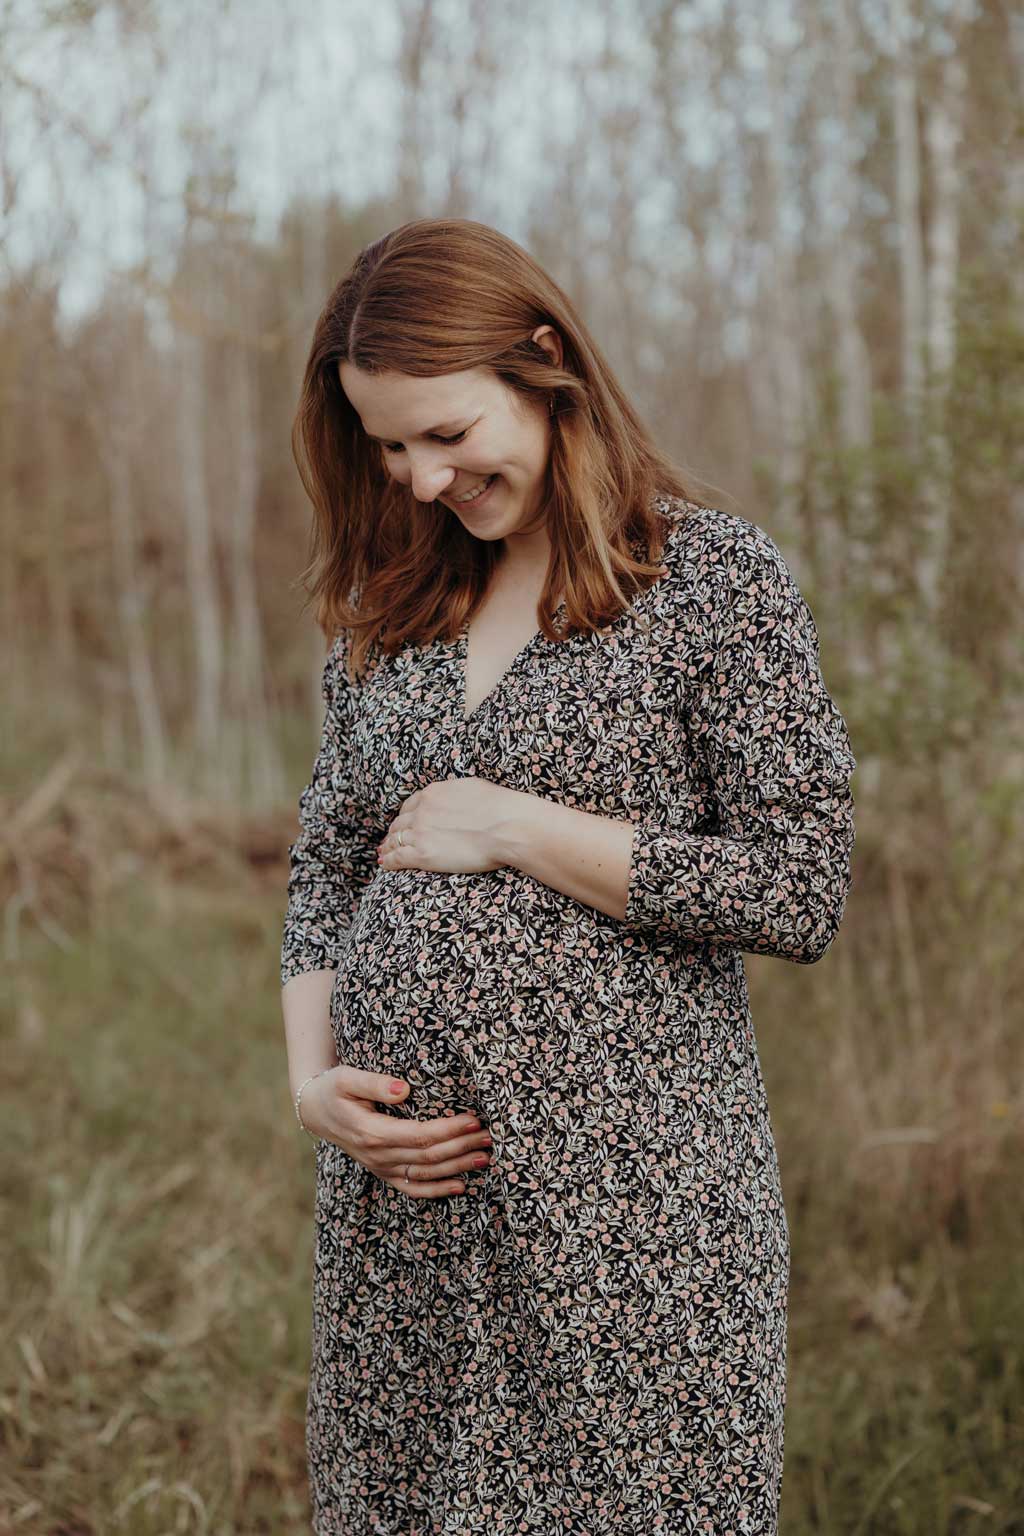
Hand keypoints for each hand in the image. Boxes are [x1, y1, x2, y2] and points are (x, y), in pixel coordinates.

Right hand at [301, 1066, 492, 1198]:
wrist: (315, 1110)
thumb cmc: (334, 1088)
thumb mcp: (348, 1078)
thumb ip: (376, 1084)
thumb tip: (405, 1089)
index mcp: (371, 1132)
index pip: (419, 1135)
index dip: (448, 1129)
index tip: (473, 1119)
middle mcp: (378, 1156)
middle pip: (429, 1156)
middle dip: (462, 1146)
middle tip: (490, 1135)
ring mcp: (380, 1167)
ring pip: (426, 1174)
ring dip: (458, 1167)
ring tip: (486, 1156)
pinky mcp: (383, 1172)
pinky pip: (412, 1188)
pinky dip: (437, 1190)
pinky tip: (461, 1185)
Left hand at [377, 776, 519, 874]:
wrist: (507, 827)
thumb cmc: (500, 807)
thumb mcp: (473, 788)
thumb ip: (456, 794)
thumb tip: (457, 798)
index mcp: (433, 793)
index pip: (410, 806)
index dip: (406, 817)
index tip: (405, 823)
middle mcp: (422, 810)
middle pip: (400, 823)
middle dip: (395, 832)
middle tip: (391, 840)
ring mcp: (420, 833)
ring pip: (395, 839)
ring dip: (388, 846)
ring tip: (385, 853)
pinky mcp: (422, 855)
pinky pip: (396, 858)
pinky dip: (388, 861)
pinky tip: (385, 865)